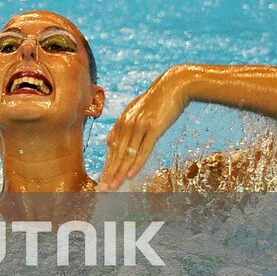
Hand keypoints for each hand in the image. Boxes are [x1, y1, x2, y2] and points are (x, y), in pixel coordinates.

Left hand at [97, 67, 192, 189]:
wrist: (173, 86)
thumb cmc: (156, 101)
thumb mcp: (135, 111)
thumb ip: (121, 127)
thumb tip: (108, 142)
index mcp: (122, 122)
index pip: (113, 150)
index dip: (108, 166)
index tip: (103, 181)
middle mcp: (127, 124)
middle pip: (117, 154)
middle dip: (110, 173)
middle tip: (104, 189)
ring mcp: (140, 126)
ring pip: (128, 154)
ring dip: (120, 172)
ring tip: (114, 187)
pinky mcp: (154, 128)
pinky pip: (143, 149)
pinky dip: (136, 163)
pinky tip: (130, 174)